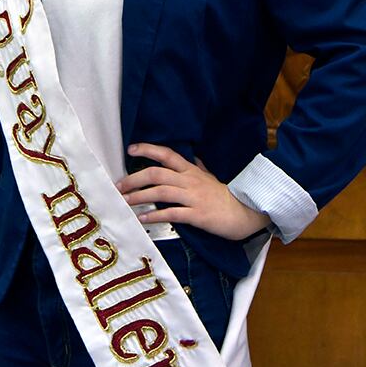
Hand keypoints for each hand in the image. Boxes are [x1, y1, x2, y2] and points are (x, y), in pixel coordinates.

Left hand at [117, 143, 270, 240]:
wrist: (246, 212)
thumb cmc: (226, 197)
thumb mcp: (211, 178)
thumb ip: (199, 169)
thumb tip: (194, 159)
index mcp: (192, 171)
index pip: (167, 154)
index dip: (148, 149)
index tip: (131, 149)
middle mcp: (190, 181)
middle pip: (157, 173)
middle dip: (134, 178)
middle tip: (119, 186)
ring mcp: (193, 197)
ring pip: (161, 192)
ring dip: (140, 196)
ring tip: (125, 202)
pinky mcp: (197, 215)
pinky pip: (172, 213)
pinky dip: (155, 214)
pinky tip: (143, 217)